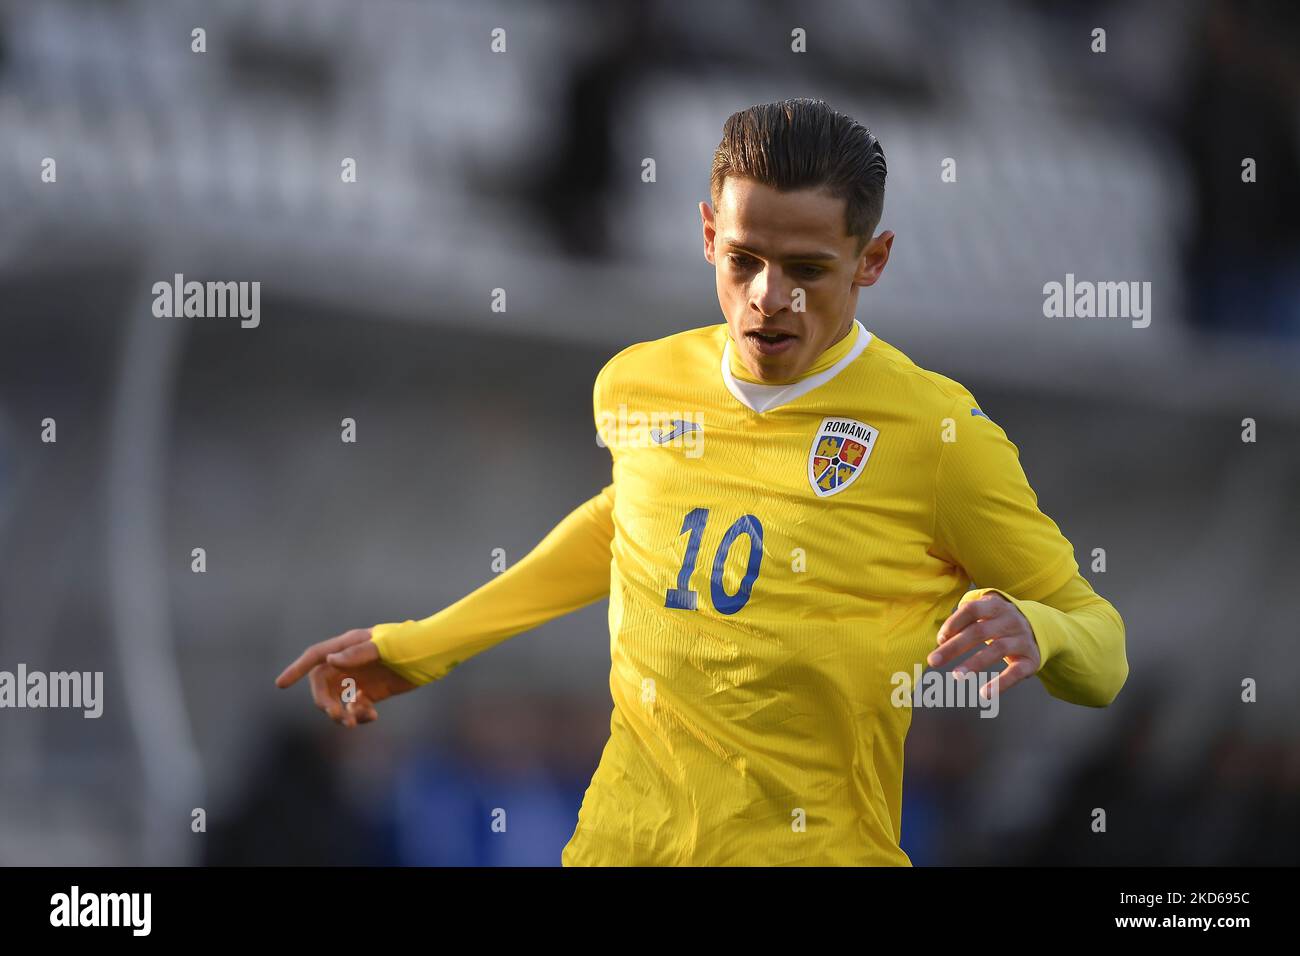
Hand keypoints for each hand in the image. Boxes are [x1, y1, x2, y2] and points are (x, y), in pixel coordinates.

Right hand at [274, 628, 417, 727]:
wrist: (436, 653)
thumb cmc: (412, 642)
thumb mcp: (387, 645)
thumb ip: (358, 652)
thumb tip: (330, 662)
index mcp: (349, 645)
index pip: (316, 657)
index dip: (296, 669)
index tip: (280, 684)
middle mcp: (350, 662)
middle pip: (323, 685)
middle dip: (325, 702)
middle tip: (338, 717)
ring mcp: (361, 677)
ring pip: (338, 700)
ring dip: (341, 713)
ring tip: (356, 721)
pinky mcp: (373, 692)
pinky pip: (355, 708)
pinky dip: (358, 715)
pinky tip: (372, 716)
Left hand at [928, 593, 1039, 698]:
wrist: (1041, 627)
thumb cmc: (1000, 623)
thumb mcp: (986, 615)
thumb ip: (965, 623)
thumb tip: (942, 641)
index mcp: (996, 606)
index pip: (972, 610)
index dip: (954, 623)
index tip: (939, 639)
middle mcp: (1010, 620)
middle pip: (980, 631)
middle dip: (955, 646)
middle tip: (934, 661)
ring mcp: (1022, 639)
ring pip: (998, 649)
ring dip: (975, 663)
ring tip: (956, 676)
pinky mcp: (1031, 659)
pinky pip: (1016, 672)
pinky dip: (1001, 683)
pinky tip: (984, 694)